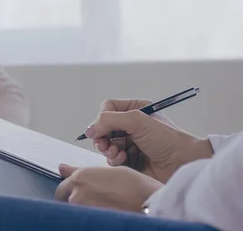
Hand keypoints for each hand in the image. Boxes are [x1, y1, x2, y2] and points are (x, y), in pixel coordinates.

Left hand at [55, 164, 162, 211]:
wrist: (151, 203)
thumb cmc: (135, 186)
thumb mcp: (110, 172)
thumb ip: (83, 172)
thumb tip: (61, 168)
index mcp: (81, 176)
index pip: (62, 187)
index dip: (69, 192)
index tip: (75, 195)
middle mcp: (77, 192)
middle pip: (64, 200)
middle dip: (73, 201)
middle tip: (91, 203)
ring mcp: (81, 208)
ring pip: (74, 210)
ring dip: (83, 209)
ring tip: (104, 208)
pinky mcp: (88, 220)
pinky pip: (83, 218)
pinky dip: (90, 217)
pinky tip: (104, 214)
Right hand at [88, 99, 212, 182]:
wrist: (183, 164)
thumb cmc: (166, 139)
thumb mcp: (137, 121)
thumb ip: (109, 120)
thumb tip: (89, 130)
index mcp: (135, 110)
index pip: (107, 108)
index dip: (102, 118)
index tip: (103, 127)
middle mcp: (131, 126)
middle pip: (103, 127)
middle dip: (102, 136)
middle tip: (104, 145)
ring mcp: (130, 143)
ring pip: (105, 144)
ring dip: (108, 149)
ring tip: (117, 153)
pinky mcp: (130, 160)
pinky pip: (111, 158)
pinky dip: (114, 159)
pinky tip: (124, 160)